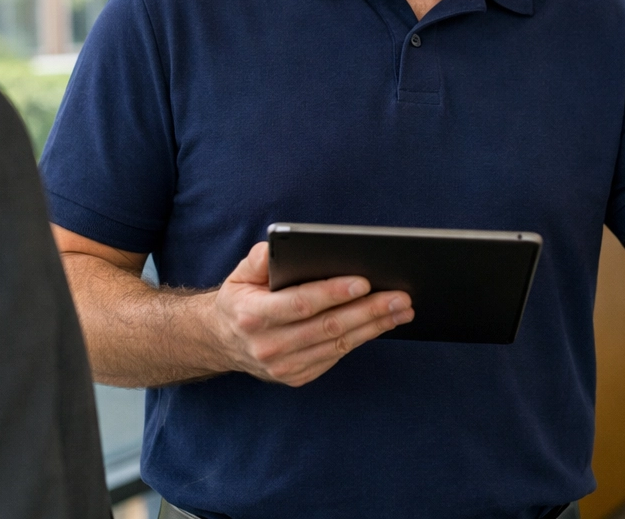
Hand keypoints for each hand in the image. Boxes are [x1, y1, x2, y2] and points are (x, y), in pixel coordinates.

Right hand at [207, 242, 412, 386]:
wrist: (223, 340)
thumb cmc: (241, 298)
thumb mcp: (241, 272)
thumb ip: (260, 257)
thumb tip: (285, 246)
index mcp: (253, 315)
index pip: (302, 303)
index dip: (334, 293)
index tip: (364, 281)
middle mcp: (268, 345)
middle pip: (328, 327)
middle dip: (369, 311)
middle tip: (400, 296)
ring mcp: (283, 366)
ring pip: (338, 345)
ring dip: (374, 327)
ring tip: (401, 310)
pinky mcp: (297, 376)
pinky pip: (335, 357)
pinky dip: (361, 339)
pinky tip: (381, 324)